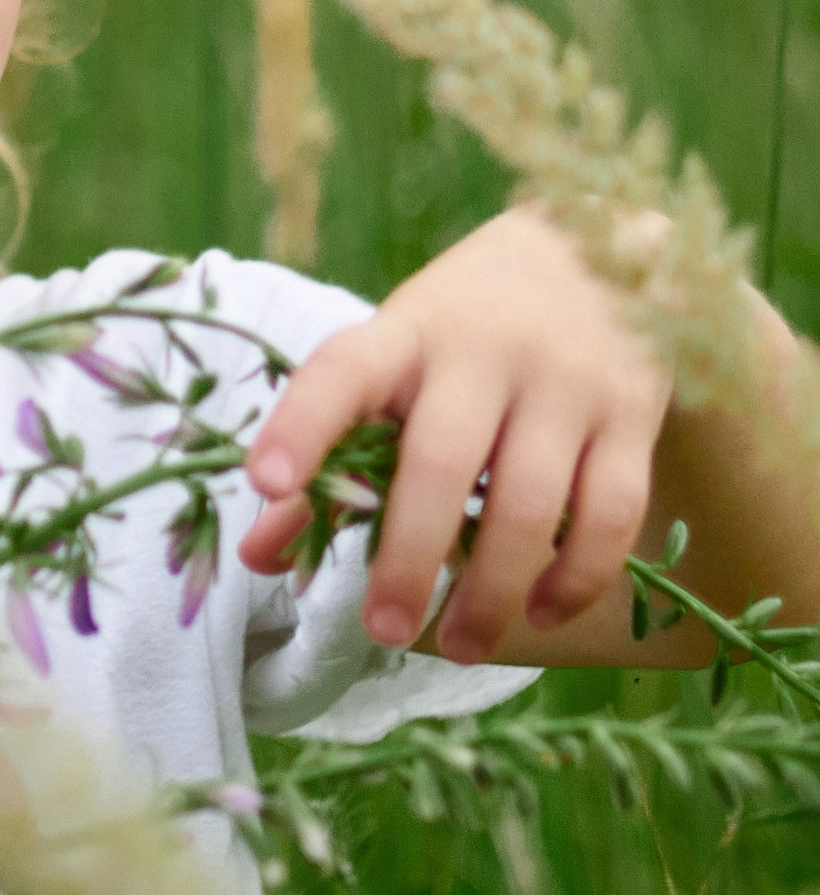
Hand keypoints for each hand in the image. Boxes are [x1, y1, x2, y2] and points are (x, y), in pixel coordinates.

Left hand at [238, 207, 672, 662]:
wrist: (608, 249)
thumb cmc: (467, 325)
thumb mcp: (395, 360)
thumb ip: (331, 454)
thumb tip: (261, 555)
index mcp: (407, 333)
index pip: (344, 372)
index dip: (302, 424)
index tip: (264, 481)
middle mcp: (485, 353)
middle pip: (441, 462)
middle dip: (408, 557)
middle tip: (382, 629)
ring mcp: (566, 383)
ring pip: (529, 503)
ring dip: (492, 589)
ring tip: (459, 645)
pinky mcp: (633, 415)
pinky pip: (610, 512)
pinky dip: (576, 575)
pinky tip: (541, 611)